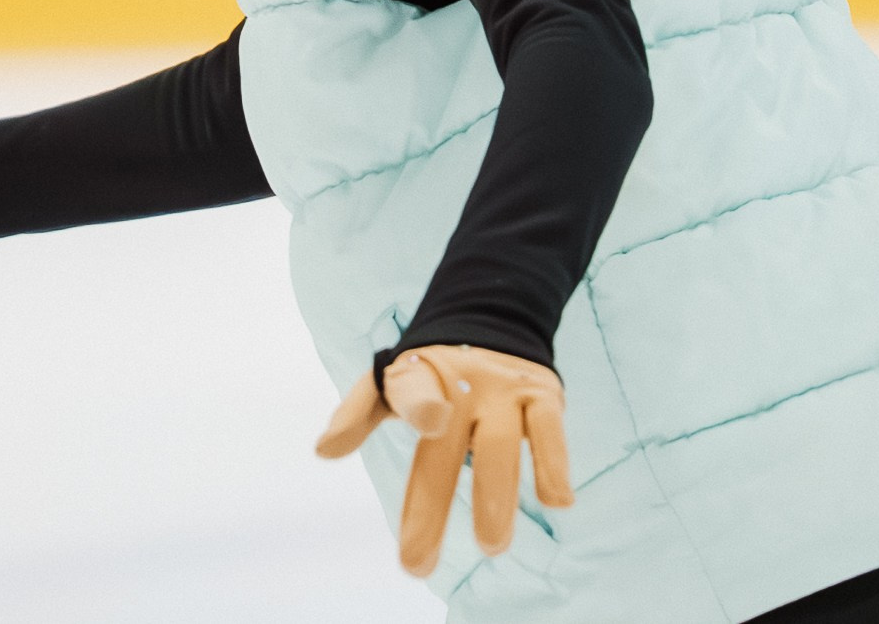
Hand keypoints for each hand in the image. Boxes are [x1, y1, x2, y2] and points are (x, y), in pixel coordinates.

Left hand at [315, 343, 573, 577]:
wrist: (493, 315)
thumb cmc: (430, 372)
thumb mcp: (387, 383)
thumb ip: (355, 414)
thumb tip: (322, 450)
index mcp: (418, 377)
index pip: (411, 392)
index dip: (421, 405)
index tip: (431, 424)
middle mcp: (462, 384)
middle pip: (446, 449)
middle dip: (431, 507)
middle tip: (416, 563)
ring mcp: (504, 390)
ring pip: (499, 445)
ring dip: (496, 497)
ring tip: (491, 546)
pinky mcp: (542, 394)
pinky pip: (549, 431)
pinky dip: (554, 464)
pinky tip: (557, 501)